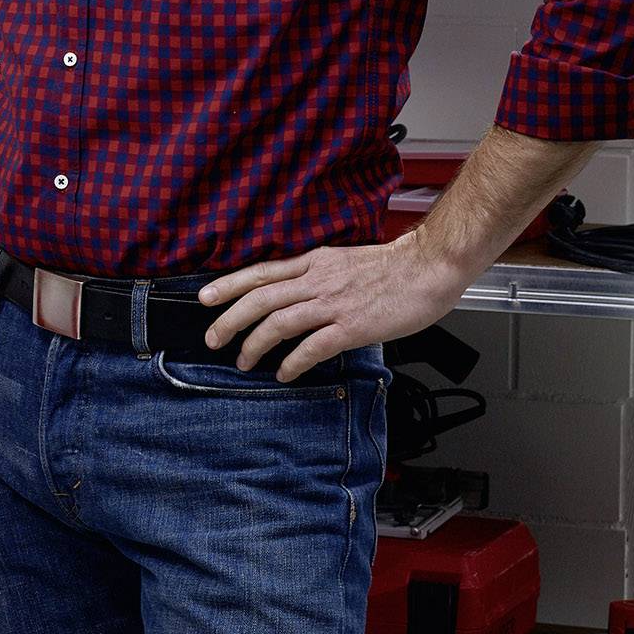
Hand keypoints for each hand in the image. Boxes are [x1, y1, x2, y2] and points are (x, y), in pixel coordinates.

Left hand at [195, 232, 473, 382]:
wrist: (428, 267)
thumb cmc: (393, 267)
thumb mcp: (343, 260)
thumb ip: (317, 275)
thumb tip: (295, 292)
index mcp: (314, 262)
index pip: (261, 272)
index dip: (229, 285)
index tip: (205, 297)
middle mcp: (316, 280)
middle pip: (260, 298)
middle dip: (230, 319)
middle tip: (212, 338)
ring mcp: (332, 304)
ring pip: (278, 323)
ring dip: (254, 344)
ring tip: (243, 361)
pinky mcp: (351, 327)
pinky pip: (312, 347)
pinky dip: (292, 361)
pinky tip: (284, 373)